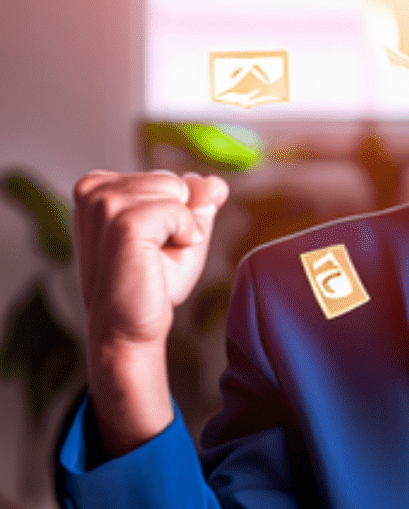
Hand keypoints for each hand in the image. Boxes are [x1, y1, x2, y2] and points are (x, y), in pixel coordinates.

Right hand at [72, 170, 228, 454]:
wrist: (130, 328)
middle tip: (154, 256)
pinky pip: (179, 210)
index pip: (169, 180)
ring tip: (153, 258)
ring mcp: (104, 202)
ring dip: (180, 228)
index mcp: (100, 186)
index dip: (177, 216)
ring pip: (177, 191)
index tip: (151, 247)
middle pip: (173, 182)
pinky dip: (183, 234)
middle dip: (179, 219)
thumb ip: (199, 203)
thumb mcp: (183, 233)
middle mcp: (94, 188)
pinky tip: (159, 259)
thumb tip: (215, 183)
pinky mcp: (122, 220)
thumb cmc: (153, 283)